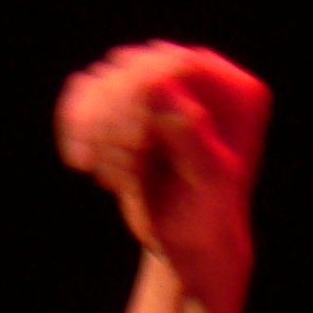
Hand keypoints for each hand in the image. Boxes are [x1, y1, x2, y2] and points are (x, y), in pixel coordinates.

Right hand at [56, 42, 271, 312]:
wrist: (188, 247)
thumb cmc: (211, 223)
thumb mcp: (211, 185)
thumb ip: (194, 139)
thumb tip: (164, 90)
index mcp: (237, 92)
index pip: (183, 65)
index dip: (148, 93)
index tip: (134, 139)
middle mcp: (199, 78)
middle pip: (138, 66)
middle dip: (116, 117)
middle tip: (116, 171)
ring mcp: (159, 85)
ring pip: (107, 78)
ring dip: (94, 128)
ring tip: (108, 180)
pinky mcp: (126, 101)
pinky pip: (86, 90)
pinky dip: (75, 124)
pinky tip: (82, 162)